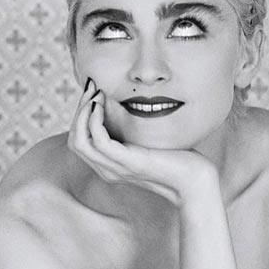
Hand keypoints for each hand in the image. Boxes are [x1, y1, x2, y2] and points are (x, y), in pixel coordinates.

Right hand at [68, 79, 216, 207]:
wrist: (194, 181)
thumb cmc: (176, 159)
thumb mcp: (147, 141)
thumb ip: (132, 130)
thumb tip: (123, 102)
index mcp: (109, 165)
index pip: (79, 140)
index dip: (80, 114)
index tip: (92, 90)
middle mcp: (107, 169)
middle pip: (75, 140)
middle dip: (78, 110)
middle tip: (91, 87)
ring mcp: (116, 168)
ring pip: (80, 141)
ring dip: (83, 113)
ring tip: (95, 94)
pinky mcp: (128, 163)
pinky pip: (99, 141)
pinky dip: (95, 120)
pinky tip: (102, 105)